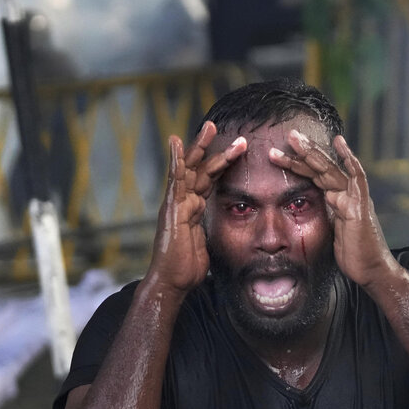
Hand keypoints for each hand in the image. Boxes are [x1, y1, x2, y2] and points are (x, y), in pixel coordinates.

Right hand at [149, 121, 246, 292]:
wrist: (172, 282)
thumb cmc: (187, 269)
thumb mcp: (208, 246)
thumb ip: (213, 233)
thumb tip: (229, 235)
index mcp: (194, 209)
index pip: (210, 181)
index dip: (222, 164)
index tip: (237, 150)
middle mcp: (184, 202)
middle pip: (201, 169)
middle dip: (215, 149)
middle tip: (228, 131)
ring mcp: (176, 203)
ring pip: (190, 169)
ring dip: (201, 147)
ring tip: (210, 127)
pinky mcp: (171, 208)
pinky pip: (175, 180)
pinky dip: (176, 160)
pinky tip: (177, 142)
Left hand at [270, 131, 395, 286]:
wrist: (372, 270)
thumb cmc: (353, 256)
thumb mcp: (331, 233)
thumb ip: (324, 217)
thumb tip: (306, 211)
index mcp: (337, 200)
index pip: (315, 177)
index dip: (298, 164)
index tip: (279, 154)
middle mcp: (346, 195)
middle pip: (321, 168)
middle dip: (303, 152)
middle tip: (288, 134)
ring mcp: (354, 198)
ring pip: (331, 169)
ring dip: (313, 153)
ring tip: (296, 138)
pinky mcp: (360, 205)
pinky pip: (355, 177)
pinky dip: (348, 159)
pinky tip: (339, 142)